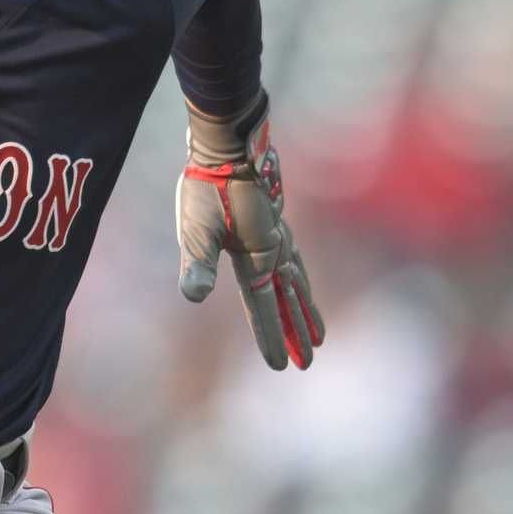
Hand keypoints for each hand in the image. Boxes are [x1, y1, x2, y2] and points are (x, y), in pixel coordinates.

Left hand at [176, 93, 323, 369]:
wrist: (228, 146)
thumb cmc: (207, 188)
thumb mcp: (196, 228)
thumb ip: (197, 262)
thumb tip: (194, 297)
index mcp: (256, 258)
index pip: (264, 307)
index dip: (272, 337)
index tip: (282, 367)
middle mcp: (274, 251)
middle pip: (288, 300)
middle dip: (297, 331)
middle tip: (310, 361)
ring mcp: (278, 235)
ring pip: (297, 280)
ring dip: (305, 308)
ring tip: (318, 332)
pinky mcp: (274, 221)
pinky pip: (295, 258)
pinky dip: (300, 277)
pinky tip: (296, 277)